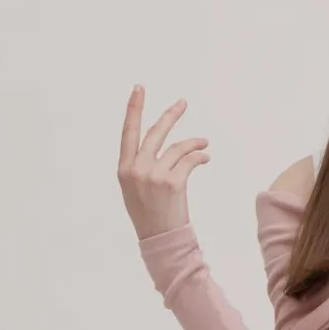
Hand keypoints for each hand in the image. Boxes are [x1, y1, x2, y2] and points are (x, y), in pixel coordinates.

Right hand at [117, 88, 209, 239]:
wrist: (160, 240)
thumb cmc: (148, 215)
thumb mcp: (134, 189)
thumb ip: (140, 166)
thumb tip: (158, 145)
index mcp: (124, 169)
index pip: (128, 132)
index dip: (134, 109)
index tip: (139, 89)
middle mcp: (137, 169)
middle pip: (155, 133)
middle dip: (171, 116)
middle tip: (183, 103)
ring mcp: (154, 175)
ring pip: (177, 148)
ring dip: (193, 144)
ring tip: (204, 144)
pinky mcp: (172, 183)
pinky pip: (189, 161)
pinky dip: (199, 157)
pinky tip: (205, 157)